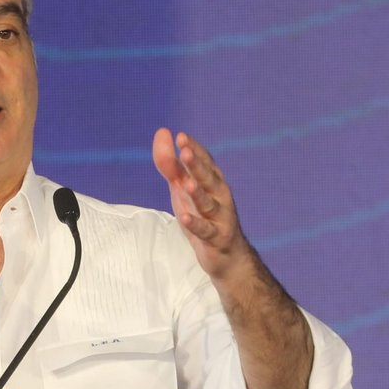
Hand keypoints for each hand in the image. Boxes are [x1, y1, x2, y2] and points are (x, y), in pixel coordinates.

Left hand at [152, 127, 250, 279]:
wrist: (227, 255)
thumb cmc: (203, 215)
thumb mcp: (183, 189)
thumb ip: (170, 164)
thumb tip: (162, 132)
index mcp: (213, 181)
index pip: (205, 161)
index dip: (194, 149)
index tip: (181, 137)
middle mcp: (220, 196)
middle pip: (208, 178)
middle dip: (197, 165)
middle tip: (186, 152)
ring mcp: (221, 217)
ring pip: (208, 203)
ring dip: (198, 193)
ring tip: (187, 183)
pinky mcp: (218, 238)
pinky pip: (206, 230)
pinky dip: (196, 224)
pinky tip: (185, 217)